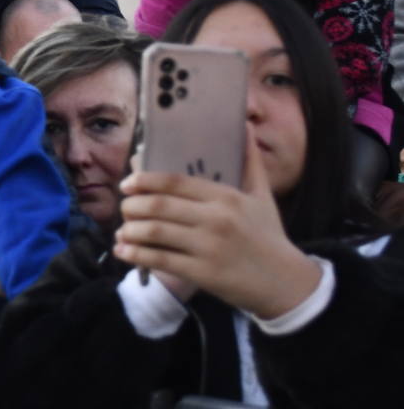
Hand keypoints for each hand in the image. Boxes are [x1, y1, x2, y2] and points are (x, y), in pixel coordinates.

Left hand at [115, 127, 320, 319]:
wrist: (286, 283)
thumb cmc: (269, 237)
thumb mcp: (263, 197)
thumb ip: (250, 162)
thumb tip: (246, 125)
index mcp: (226, 197)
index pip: (175, 182)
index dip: (144, 180)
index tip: (128, 184)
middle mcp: (216, 219)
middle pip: (158, 205)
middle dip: (131, 207)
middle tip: (124, 209)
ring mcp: (208, 247)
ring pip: (154, 232)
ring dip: (130, 231)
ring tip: (122, 233)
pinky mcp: (202, 272)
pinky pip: (159, 259)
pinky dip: (135, 255)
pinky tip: (124, 252)